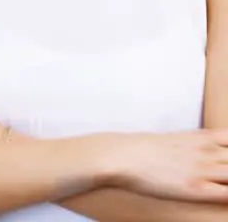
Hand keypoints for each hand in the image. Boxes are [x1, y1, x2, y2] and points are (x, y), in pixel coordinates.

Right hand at [108, 130, 227, 202]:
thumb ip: (193, 145)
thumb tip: (199, 153)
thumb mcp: (173, 140)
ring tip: (221, 181)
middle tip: (221, 174)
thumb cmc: (140, 150)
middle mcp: (207, 151)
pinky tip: (223, 199)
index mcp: (202, 137)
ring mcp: (203, 169)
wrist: (120, 156)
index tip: (224, 157)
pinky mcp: (196, 188)